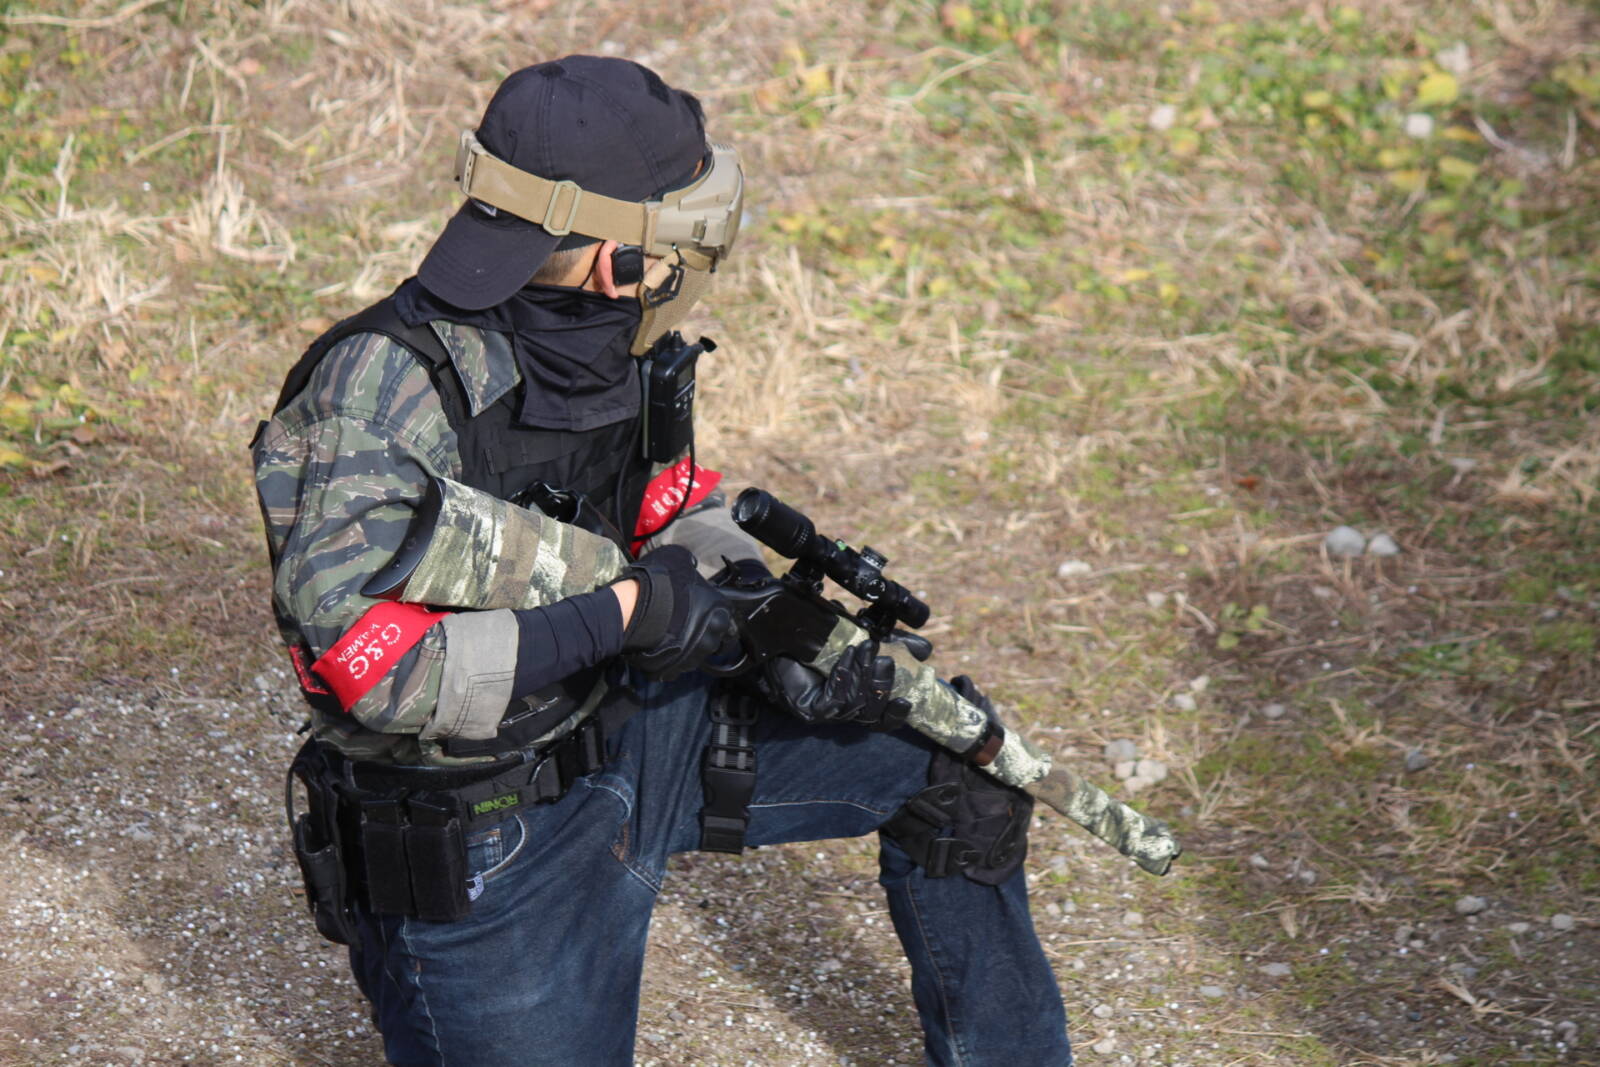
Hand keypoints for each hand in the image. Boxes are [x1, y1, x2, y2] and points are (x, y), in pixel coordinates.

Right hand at [616, 545, 735, 678]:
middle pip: (709, 638)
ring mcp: (692, 658)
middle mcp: (711, 639)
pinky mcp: (672, 670)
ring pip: (692, 654)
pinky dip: (666, 658)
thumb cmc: (661, 581)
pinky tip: (654, 646)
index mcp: (720, 614)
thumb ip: (689, 565)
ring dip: (683, 646)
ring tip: (665, 634)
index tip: (699, 610)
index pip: (725, 618)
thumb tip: (688, 564)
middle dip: (698, 631)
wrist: (633, 608)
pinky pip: (672, 665)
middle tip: (680, 621)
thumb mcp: (679, 559)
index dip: (710, 613)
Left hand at [761, 638, 908, 728]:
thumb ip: (894, 645)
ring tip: (865, 648)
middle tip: (886, 660)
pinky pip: (833, 701)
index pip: (883, 721)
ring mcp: (825, 714)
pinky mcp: (809, 709)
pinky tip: (846, 657)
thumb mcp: (863, 638)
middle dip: (882, 687)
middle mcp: (843, 712)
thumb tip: (925, 651)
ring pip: (854, 706)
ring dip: (863, 676)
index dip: (896, 716)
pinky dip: (844, 678)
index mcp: (858, 701)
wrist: (782, 635)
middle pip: (871, 716)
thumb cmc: (822, 641)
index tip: (908, 701)